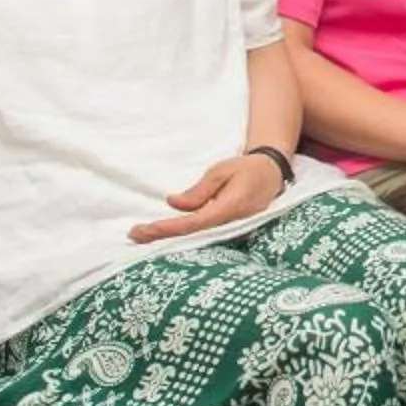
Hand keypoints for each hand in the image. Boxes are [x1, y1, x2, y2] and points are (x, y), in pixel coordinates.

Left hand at [132, 150, 287, 241]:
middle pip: (190, 235)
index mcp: (228, 209)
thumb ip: (199, 191)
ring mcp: (229, 229)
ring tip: (141, 235)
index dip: (169, 227)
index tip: (147, 228)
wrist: (271, 174)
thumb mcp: (221, 171)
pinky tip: (162, 234)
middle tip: (134, 234)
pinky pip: (201, 233)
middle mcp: (228, 224)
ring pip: (194, 237)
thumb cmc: (246, 169)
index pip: (193, 223)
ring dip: (167, 237)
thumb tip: (173, 203)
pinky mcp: (226, 228)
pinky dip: (180, 234)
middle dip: (161, 236)